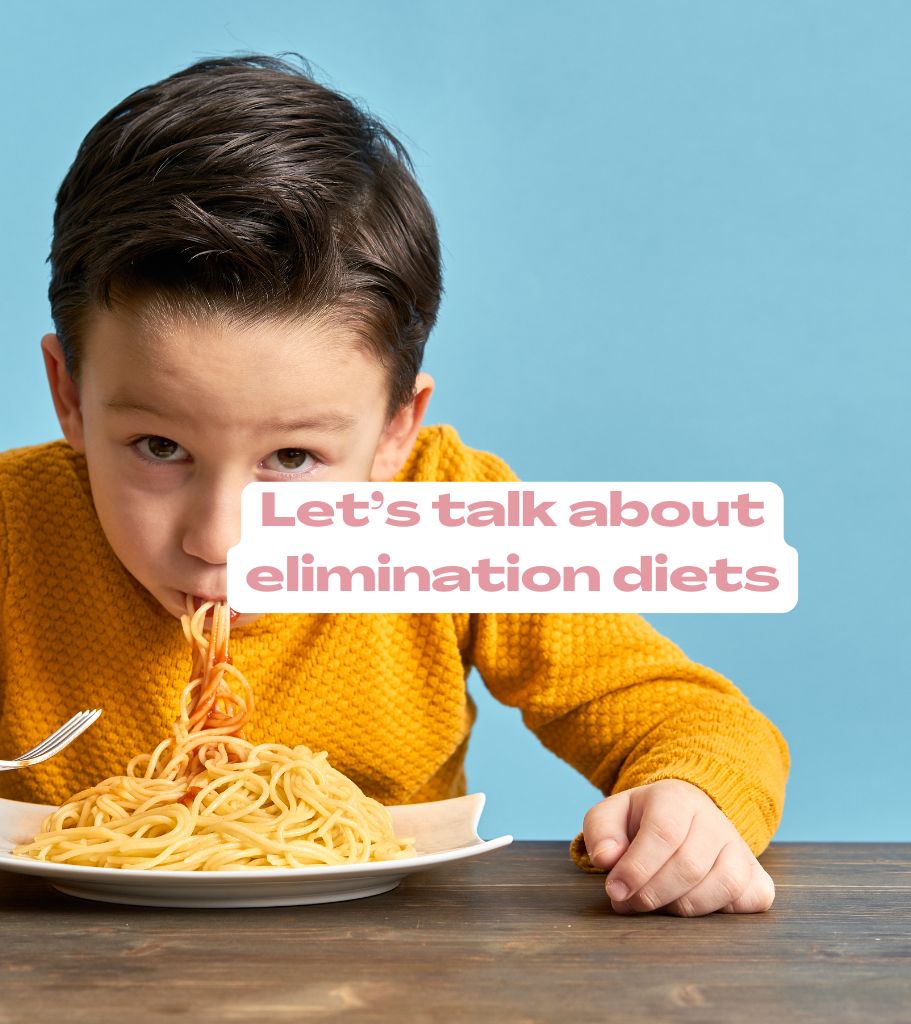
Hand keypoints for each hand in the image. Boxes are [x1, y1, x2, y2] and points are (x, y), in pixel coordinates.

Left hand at [582, 779, 774, 915]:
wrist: (683, 816)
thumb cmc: (642, 821)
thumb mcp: (612, 816)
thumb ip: (601, 832)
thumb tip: (606, 859)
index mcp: (676, 798)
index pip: (663, 833)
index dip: (637, 868)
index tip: (615, 891)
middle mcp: (714, 819)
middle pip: (690, 865)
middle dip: (652, 894)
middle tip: (627, 903)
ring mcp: (739, 847)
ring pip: (723, 884)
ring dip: (683, 907)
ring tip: (656, 905)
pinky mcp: (756, 873)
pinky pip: (752, 898)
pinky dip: (723, 911)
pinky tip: (692, 904)